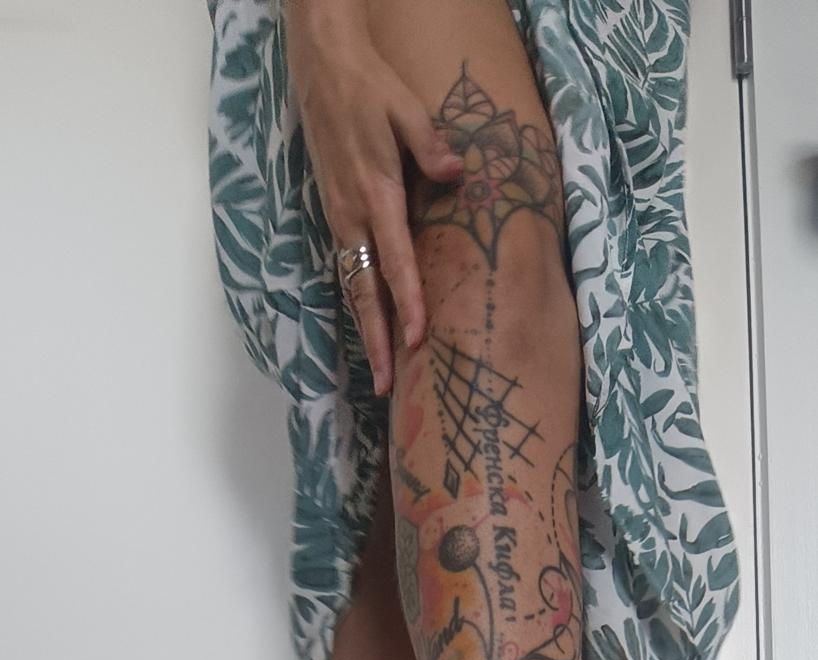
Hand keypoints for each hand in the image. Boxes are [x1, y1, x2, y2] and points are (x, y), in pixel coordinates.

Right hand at [285, 4, 463, 394]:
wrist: (323, 72)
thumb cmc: (369, 90)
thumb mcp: (406, 109)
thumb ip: (431, 147)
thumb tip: (457, 174)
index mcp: (376, 196)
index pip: (395, 262)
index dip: (406, 303)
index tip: (415, 340)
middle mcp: (353, 217)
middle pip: (365, 292)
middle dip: (376, 341)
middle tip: (385, 385)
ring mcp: (340, 220)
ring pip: (353, 288)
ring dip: (365, 332)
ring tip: (378, 374)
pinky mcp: (336, 217)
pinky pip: (348, 271)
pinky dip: (359, 306)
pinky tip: (370, 330)